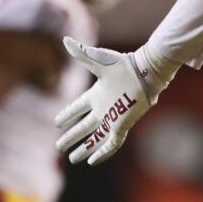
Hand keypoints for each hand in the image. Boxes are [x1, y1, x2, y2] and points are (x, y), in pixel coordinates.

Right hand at [55, 38, 156, 164]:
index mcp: (97, 94)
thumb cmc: (123, 65)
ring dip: (84, 148)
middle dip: (72, 136)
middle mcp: (103, 108)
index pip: (78, 107)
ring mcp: (113, 118)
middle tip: (59, 147)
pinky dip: (101, 152)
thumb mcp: (98, 60)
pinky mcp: (122, 125)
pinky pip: (111, 143)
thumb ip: (81, 53)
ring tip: (73, 159)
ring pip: (95, 138)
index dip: (67, 114)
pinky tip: (92, 161)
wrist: (145, 73)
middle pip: (84, 126)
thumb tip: (65, 40)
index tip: (56, 122)